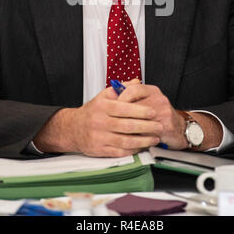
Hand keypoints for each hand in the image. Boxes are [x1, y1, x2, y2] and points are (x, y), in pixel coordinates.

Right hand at [33, 80, 162, 156]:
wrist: (74, 128)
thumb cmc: (93, 111)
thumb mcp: (104, 96)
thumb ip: (121, 88)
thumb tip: (136, 82)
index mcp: (102, 106)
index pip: (124, 108)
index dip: (141, 111)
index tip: (153, 112)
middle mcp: (100, 122)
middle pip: (127, 126)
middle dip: (146, 127)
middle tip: (159, 126)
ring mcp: (99, 137)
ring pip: (125, 141)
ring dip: (143, 140)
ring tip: (155, 138)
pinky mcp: (99, 150)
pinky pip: (120, 152)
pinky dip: (134, 150)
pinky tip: (143, 146)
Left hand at [117, 82, 186, 148]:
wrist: (180, 129)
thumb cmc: (161, 115)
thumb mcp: (147, 101)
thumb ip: (131, 96)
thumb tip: (112, 94)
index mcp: (152, 91)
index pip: (133, 89)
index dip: (121, 97)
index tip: (113, 106)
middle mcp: (159, 99)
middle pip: (135, 105)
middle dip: (121, 115)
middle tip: (113, 121)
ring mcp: (164, 112)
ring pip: (139, 120)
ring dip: (128, 127)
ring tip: (119, 131)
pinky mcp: (166, 127)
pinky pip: (146, 132)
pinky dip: (137, 137)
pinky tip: (131, 139)